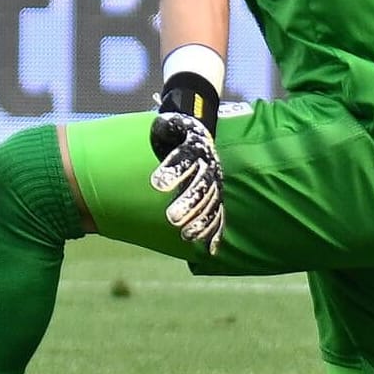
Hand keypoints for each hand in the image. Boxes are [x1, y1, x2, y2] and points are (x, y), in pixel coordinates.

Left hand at [149, 112, 224, 252]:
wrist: (197, 134)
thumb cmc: (175, 132)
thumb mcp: (167, 124)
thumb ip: (164, 129)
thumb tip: (158, 131)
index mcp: (195, 145)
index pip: (185, 157)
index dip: (172, 170)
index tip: (155, 184)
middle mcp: (209, 165)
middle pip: (202, 185)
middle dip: (188, 202)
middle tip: (171, 218)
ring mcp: (214, 181)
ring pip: (211, 202)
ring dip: (200, 220)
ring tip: (186, 235)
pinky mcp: (215, 195)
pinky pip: (219, 214)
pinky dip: (215, 231)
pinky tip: (210, 249)